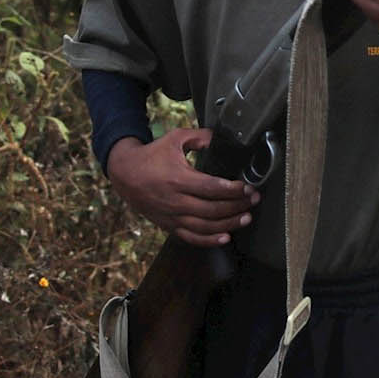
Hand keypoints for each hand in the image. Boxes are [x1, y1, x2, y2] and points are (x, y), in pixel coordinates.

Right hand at [106, 129, 258, 245]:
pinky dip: (209, 240)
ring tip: (246, 218)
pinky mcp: (168, 225)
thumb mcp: (174, 138)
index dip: (233, 190)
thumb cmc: (152, 155)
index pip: (211, 188)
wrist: (125, 173)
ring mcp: (172, 216)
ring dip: (228, 224)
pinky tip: (225, 237)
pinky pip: (191, 238)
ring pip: (205, 227)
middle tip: (254, 200)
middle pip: (212, 209)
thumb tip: (219, 138)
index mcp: (178, 179)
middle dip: (237, 206)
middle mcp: (175, 200)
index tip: (248, 188)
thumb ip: (199, 137)